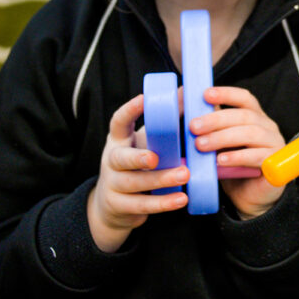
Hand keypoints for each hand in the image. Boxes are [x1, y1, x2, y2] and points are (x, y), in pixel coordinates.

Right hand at [87, 94, 188, 252]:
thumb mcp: (146, 142)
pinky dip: (163, 203)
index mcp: (118, 141)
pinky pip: (143, 205)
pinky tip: (181, 199)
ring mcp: (114, 185)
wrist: (112, 205)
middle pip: (121, 159)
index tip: (143, 98)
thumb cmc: (136, 164)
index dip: (129, 110)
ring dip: (160, 180)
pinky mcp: (121, 206)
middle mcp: (112, 161)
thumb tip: (187, 93)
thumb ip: (164, 122)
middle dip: (138, 158)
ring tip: (184, 175)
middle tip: (156, 157)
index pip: (118, 122)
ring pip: (135, 183)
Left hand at [189, 86, 285, 218]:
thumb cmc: (232, 166)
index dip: (226, 93)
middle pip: (244, 115)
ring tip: (201, 145)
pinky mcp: (275, 163)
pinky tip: (220, 160)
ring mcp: (274, 144)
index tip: (205, 94)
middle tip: (193, 126)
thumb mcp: (219, 143)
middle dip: (216, 119)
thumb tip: (187, 108)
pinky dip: (237, 157)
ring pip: (251, 133)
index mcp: (255, 117)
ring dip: (222, 137)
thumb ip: (210, 126)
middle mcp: (268, 127)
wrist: (247, 198)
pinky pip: (257, 156)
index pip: (244, 98)